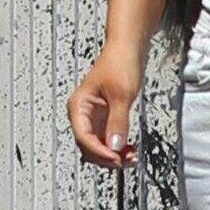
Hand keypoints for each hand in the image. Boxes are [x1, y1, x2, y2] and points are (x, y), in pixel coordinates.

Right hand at [68, 45, 143, 168]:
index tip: (116, 158)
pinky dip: (118, 147)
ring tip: (131, 157)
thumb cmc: (119, 63)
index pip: (83, 137)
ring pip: (98, 146)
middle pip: (88, 146)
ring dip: (113, 154)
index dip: (99, 151)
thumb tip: (114, 146)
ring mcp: (94, 117)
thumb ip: (117, 122)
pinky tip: (130, 149)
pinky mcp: (105, 118)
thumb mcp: (121, 95)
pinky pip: (108, 139)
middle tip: (125, 161)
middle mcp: (83, 114)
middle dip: (106, 156)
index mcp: (78, 106)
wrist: (127, 48)